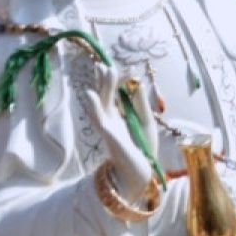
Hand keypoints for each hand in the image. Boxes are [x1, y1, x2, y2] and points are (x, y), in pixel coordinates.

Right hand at [82, 65, 157, 200]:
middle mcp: (110, 121)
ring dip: (101, 87)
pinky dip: (94, 107)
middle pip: (105, 97)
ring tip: (101, 71)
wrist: (141, 173)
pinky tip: (90, 95)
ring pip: (101, 105)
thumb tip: (137, 82)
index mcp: (119, 116)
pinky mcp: (110, 137)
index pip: (113, 95)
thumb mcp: (145, 120)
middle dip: (104, 81)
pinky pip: (100, 120)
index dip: (114, 81)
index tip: (118, 67)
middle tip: (102, 63)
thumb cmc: (143, 148)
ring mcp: (108, 128)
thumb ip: (140, 103)